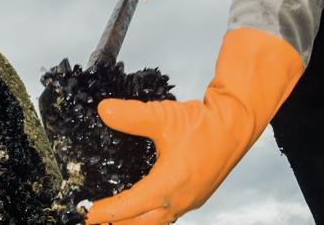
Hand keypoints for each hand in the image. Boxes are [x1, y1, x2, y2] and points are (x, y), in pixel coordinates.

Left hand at [86, 29, 304, 223]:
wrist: (236, 124)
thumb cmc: (204, 123)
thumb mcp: (164, 116)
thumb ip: (132, 115)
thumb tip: (105, 110)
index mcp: (169, 185)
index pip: (129, 207)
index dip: (106, 211)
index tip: (87, 213)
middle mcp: (180, 199)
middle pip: (141, 224)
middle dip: (116, 223)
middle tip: (93, 219)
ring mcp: (189, 200)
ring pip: (155, 222)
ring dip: (133, 222)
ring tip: (113, 218)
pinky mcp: (194, 196)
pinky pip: (166, 214)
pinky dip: (149, 216)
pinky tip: (140, 208)